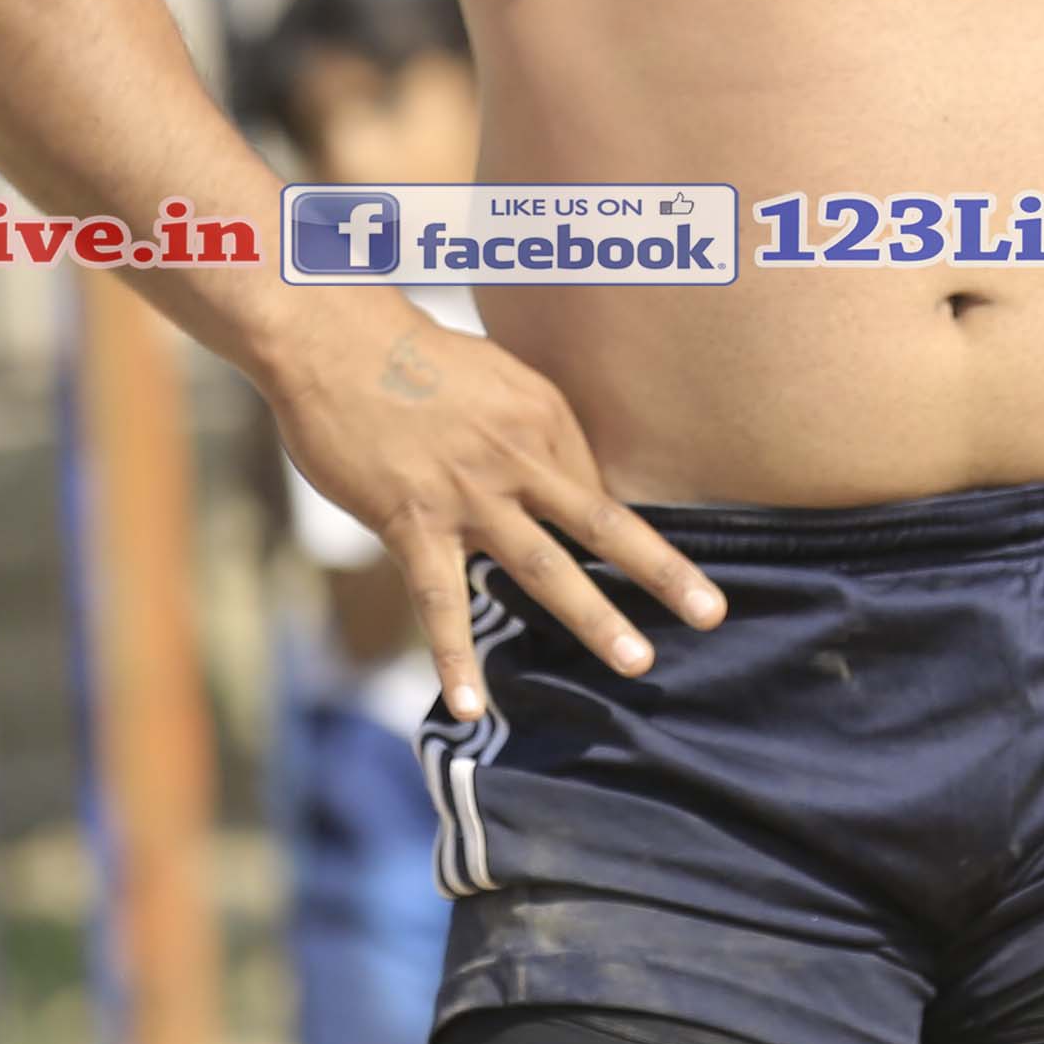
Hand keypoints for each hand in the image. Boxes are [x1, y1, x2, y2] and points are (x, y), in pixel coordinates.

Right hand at [263, 304, 721, 720]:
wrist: (332, 339)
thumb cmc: (408, 356)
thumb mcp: (495, 378)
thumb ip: (527, 433)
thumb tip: (555, 481)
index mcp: (543, 417)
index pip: (592, 487)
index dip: (612, 532)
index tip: (635, 565)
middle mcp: (519, 457)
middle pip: (602, 525)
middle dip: (661, 573)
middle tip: (711, 614)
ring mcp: (469, 494)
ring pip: (543, 567)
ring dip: (593, 617)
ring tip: (636, 662)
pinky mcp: (413, 522)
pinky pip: (440, 602)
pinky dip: (456, 657)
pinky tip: (470, 705)